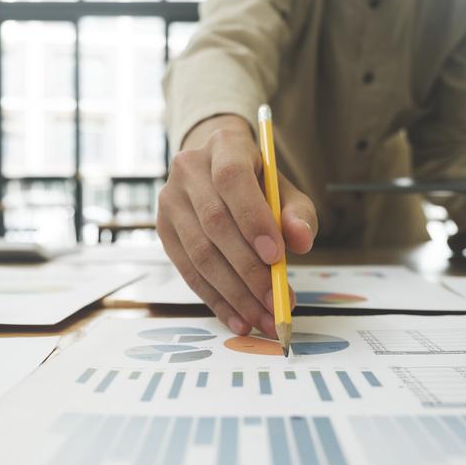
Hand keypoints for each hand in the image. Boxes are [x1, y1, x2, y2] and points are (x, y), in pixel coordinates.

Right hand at [157, 114, 317, 337]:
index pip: (233, 179)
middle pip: (215, 223)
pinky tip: (238, 319)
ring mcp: (169, 200)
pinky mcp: (163, 231)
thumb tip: (302, 241)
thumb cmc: (257, 183)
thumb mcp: (284, 190)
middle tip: (276, 302)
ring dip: (234, 293)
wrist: (216, 170)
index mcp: (224, 145)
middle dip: (248, 270)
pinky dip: (216, 300)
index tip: (277, 256)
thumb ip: (298, 214)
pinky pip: (189, 272)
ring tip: (263, 319)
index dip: (253, 219)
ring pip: (200, 253)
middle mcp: (189, 169)